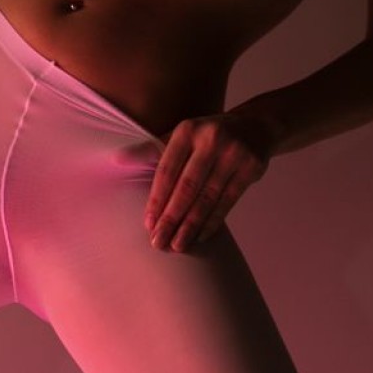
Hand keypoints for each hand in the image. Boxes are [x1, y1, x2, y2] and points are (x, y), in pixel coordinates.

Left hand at [143, 111, 274, 252]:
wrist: (256, 127)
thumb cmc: (206, 137)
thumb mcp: (180, 137)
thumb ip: (150, 150)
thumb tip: (116, 159)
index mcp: (187, 131)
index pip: (167, 171)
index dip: (156, 199)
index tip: (148, 224)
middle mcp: (211, 140)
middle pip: (186, 187)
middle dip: (171, 218)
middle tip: (158, 242)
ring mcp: (233, 153)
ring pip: (207, 198)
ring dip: (191, 226)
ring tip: (177, 245)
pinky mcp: (251, 168)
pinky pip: (227, 201)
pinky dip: (213, 221)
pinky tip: (200, 237)